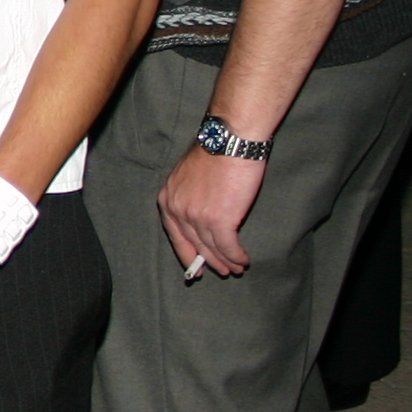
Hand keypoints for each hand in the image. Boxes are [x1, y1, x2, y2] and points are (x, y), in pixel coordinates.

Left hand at [159, 143, 261, 277]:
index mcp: (168, 198)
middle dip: (208, 260)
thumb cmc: (216, 152)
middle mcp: (177, 209)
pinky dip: (236, 256)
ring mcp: (196, 216)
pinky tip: (244, 260)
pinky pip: (228, 246)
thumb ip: (190, 196)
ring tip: (236, 269)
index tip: (194, 266)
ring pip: (211, 248)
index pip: (175, 234)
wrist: (231, 140)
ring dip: (226, 261)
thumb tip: (201, 215)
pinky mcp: (219, 220)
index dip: (186, 253)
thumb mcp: (189, 176)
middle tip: (221, 271)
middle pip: (193, 244)